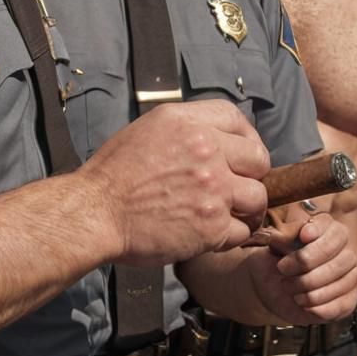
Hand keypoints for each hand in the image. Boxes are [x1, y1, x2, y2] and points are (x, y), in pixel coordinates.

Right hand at [80, 100, 270, 265]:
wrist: (97, 211)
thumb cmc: (114, 174)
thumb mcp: (148, 130)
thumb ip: (186, 130)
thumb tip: (212, 139)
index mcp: (187, 122)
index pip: (236, 119)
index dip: (245, 138)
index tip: (241, 154)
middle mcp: (206, 149)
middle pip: (259, 159)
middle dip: (251, 174)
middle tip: (236, 187)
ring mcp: (213, 188)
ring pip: (257, 197)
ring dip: (245, 208)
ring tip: (227, 213)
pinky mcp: (213, 225)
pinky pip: (243, 230)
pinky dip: (231, 235)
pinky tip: (211, 233)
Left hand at [242, 214, 356, 324]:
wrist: (277, 284)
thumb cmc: (279, 258)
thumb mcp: (277, 243)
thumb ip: (284, 236)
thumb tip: (281, 235)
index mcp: (331, 231)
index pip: (335, 232)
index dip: (320, 232)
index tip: (303, 236)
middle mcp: (346, 252)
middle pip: (338, 259)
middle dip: (308, 265)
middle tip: (282, 269)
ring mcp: (351, 276)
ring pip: (342, 283)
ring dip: (313, 289)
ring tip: (290, 289)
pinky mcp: (350, 299)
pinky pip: (343, 305)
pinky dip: (322, 307)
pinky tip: (304, 304)